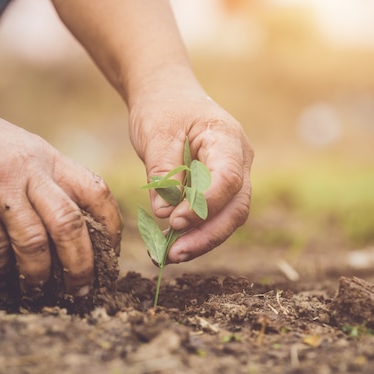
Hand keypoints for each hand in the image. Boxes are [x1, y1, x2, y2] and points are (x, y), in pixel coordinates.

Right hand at [0, 91, 121, 294]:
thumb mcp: (21, 146)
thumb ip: (45, 177)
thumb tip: (69, 222)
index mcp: (48, 157)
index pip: (95, 191)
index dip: (111, 227)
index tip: (110, 254)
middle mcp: (28, 171)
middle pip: (69, 223)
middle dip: (80, 263)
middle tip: (81, 288)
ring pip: (33, 241)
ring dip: (38, 274)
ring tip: (38, 290)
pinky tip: (0, 277)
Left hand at [129, 74, 253, 262]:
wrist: (166, 96)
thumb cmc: (162, 109)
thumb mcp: (156, 133)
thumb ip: (163, 171)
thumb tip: (165, 212)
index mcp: (227, 139)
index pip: (228, 179)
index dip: (206, 205)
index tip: (175, 221)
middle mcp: (238, 160)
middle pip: (235, 207)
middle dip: (207, 235)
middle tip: (174, 254)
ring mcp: (231, 176)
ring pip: (228, 217)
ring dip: (201, 240)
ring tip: (169, 256)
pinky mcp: (217, 188)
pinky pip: (213, 215)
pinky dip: (194, 232)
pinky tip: (170, 245)